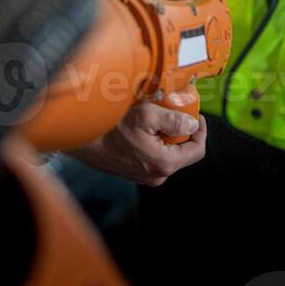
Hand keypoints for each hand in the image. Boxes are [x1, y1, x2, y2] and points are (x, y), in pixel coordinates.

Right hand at [64, 100, 206, 186]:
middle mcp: (157, 174)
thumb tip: (193, 124)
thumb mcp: (146, 115)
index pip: (197, 150)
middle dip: (181, 129)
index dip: (201, 130)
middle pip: (182, 150)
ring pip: (168, 152)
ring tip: (154, 116)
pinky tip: (142, 127)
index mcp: (164, 163)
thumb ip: (174, 120)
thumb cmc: (110, 129)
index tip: (196, 114)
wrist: (83, 142)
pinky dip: (154, 140)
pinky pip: (154, 155)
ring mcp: (146, 175)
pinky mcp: (136, 171)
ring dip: (166, 134)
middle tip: (173, 110)